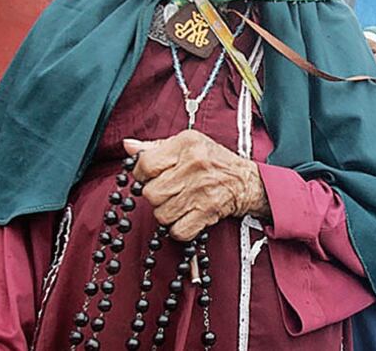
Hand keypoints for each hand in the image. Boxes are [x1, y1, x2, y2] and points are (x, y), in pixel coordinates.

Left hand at [123, 131, 268, 240]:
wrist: (246, 181)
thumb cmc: (213, 161)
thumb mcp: (186, 144)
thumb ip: (155, 147)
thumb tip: (129, 147)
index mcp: (186, 144)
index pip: (146, 164)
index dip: (141, 174)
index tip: (148, 177)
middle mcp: (194, 165)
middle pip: (151, 193)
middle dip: (155, 196)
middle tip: (166, 192)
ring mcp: (201, 190)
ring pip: (162, 214)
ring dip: (166, 213)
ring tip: (177, 204)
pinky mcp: (208, 212)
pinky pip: (178, 230)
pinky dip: (179, 228)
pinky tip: (185, 217)